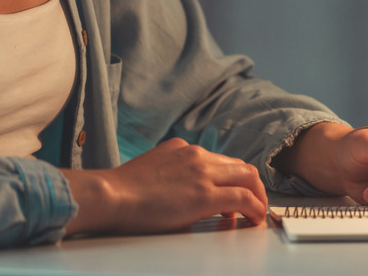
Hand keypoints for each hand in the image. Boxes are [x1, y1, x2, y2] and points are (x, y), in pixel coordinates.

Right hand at [62, 138, 267, 236]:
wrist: (109, 195)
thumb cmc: (121, 192)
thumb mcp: (152, 170)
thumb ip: (173, 175)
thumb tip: (184, 196)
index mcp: (183, 148)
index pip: (221, 160)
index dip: (233, 179)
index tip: (235, 194)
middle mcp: (197, 155)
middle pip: (241, 166)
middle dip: (254, 186)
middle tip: (256, 204)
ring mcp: (203, 172)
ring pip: (248, 178)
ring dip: (258, 196)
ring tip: (258, 214)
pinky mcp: (205, 194)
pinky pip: (243, 198)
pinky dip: (256, 208)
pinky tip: (255, 219)